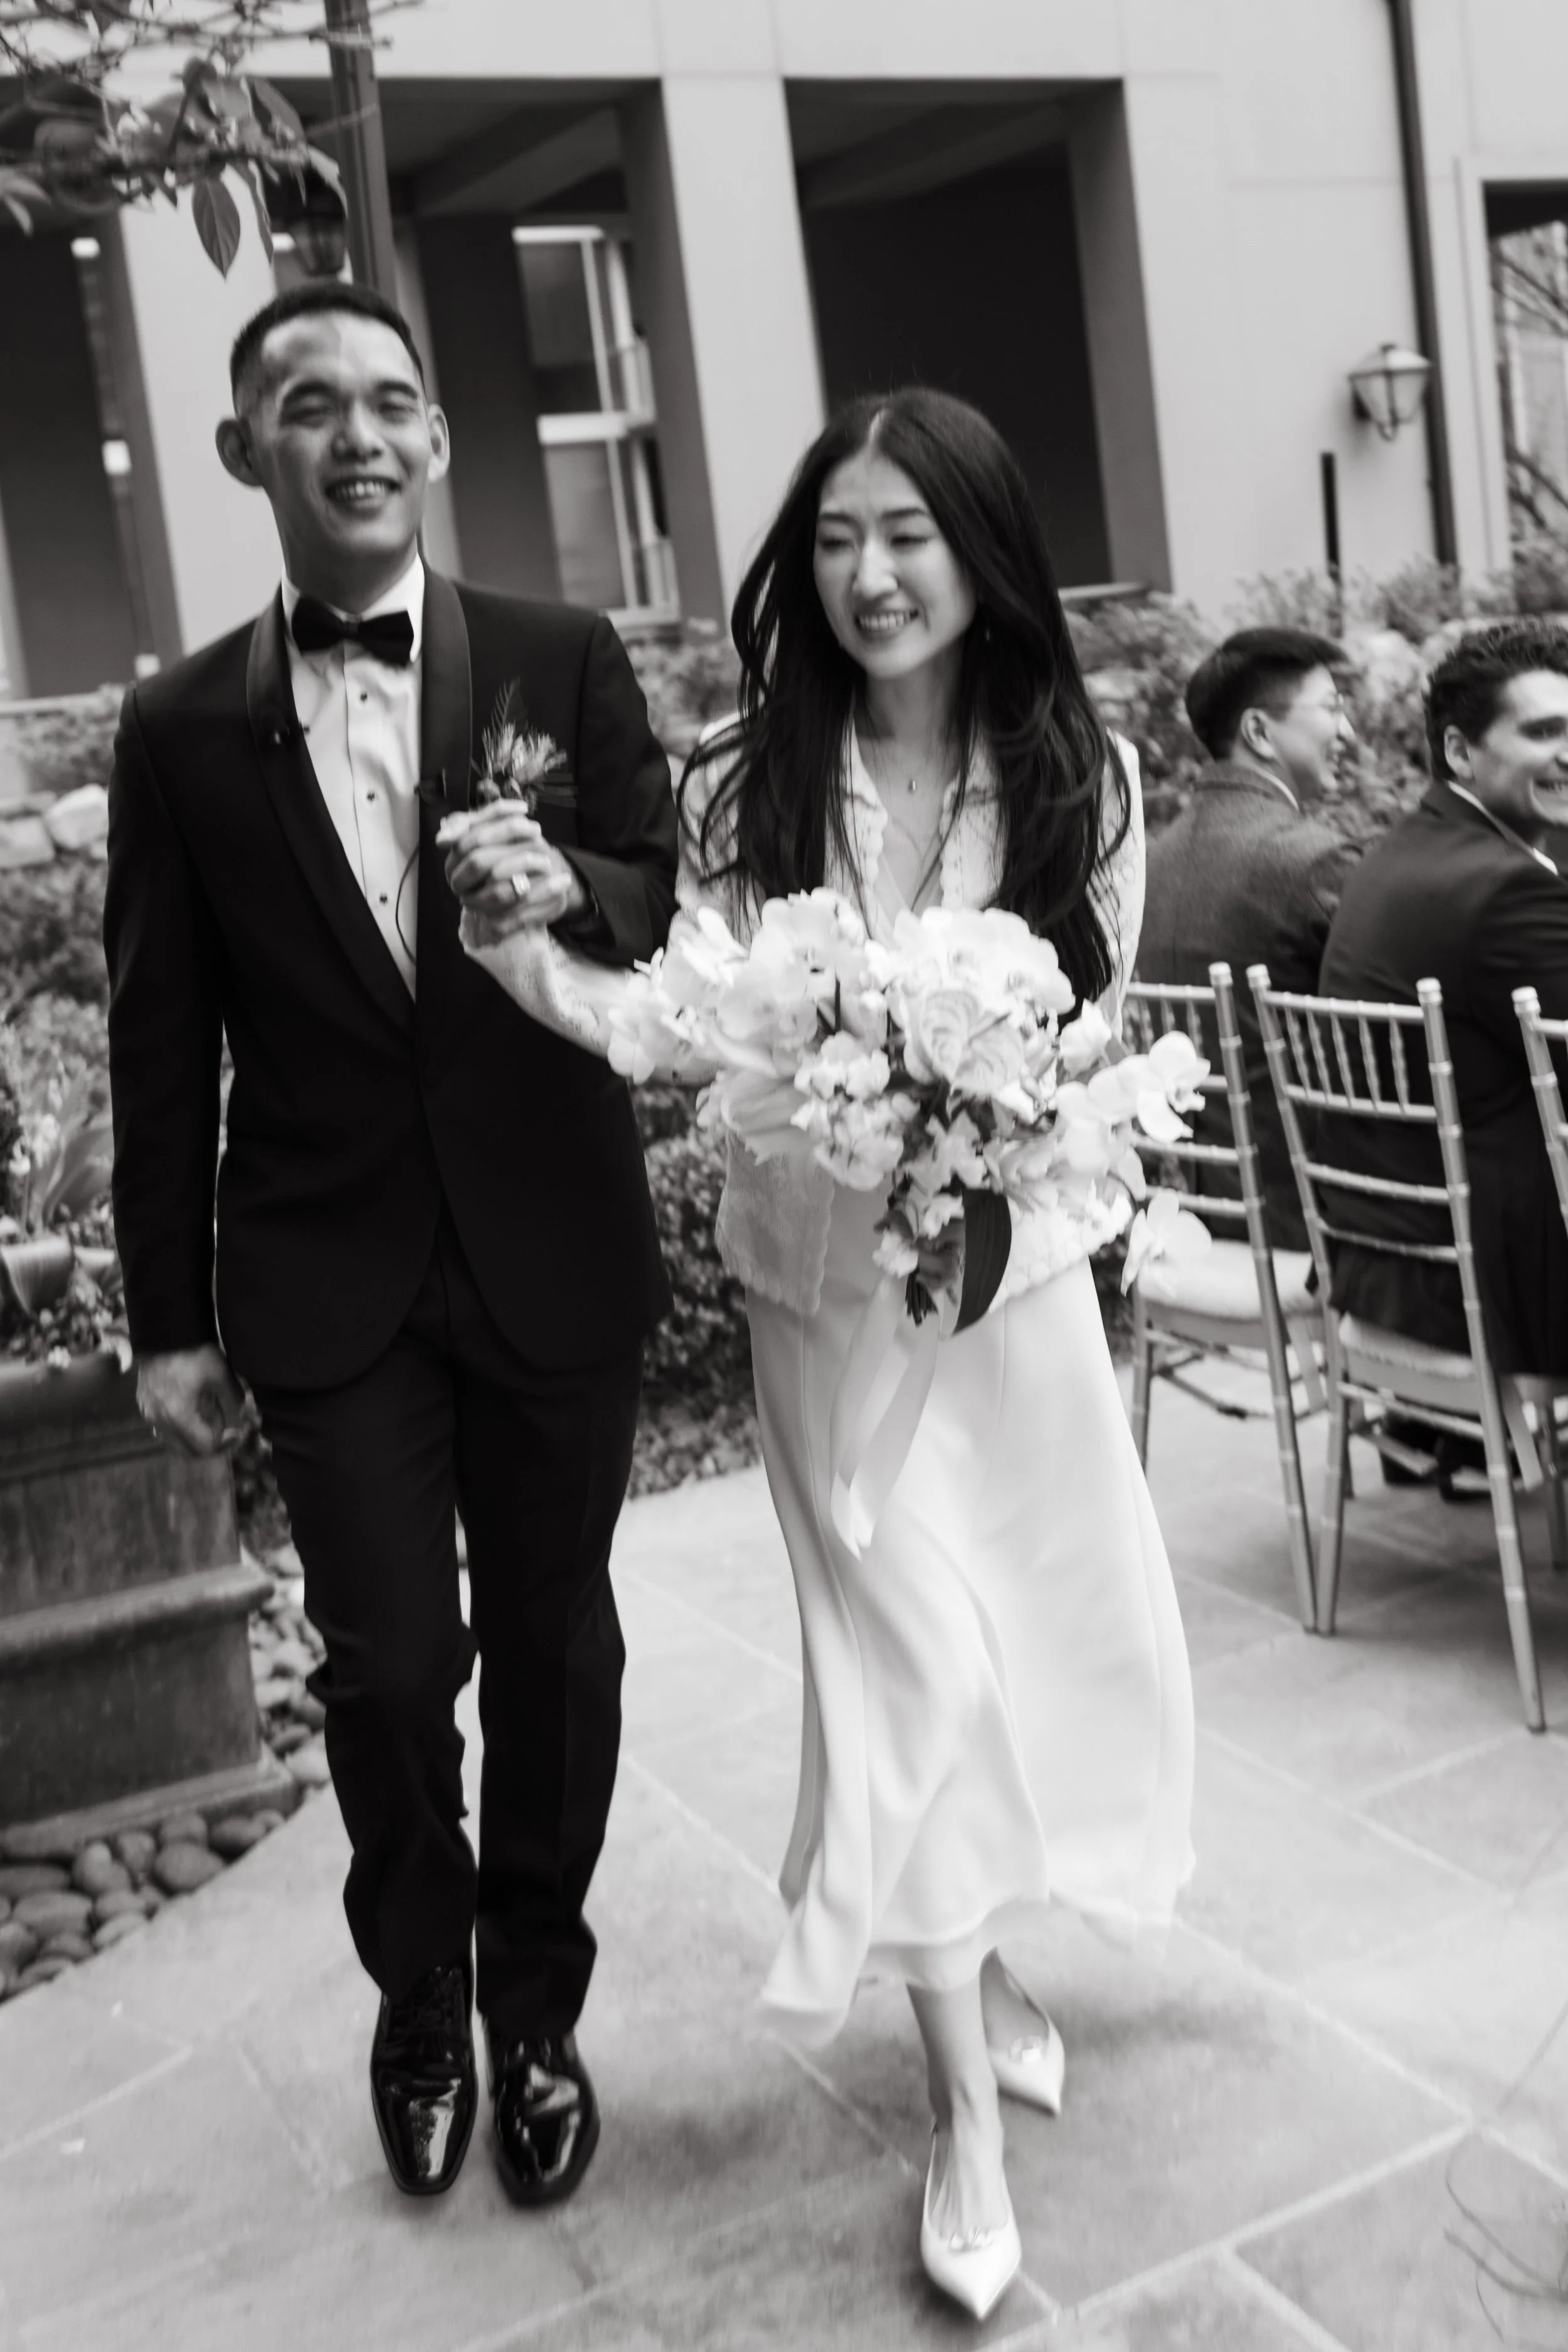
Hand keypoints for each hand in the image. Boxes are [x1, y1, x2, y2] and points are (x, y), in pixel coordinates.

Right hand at [136, 1344, 244, 1457]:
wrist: (165, 1330)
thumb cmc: (195, 1351)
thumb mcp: (222, 1375)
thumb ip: (234, 1401)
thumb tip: (241, 1419)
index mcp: (179, 1415)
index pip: (205, 1447)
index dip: (225, 1443)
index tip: (237, 1431)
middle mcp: (160, 1420)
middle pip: (188, 1451)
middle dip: (209, 1444)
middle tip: (225, 1429)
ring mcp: (148, 1414)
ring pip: (175, 1442)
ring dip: (194, 1436)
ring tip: (208, 1414)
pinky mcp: (144, 1405)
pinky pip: (164, 1428)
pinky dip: (180, 1426)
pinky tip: (192, 1408)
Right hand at [439, 804, 587, 934]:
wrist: (531, 888)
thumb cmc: (514, 854)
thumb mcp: (500, 832)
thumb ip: (488, 818)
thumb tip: (474, 817)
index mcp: (453, 862)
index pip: (469, 838)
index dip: (497, 822)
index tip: (524, 811)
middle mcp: (459, 885)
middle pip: (480, 861)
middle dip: (510, 843)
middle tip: (537, 832)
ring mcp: (476, 906)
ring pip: (499, 889)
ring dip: (526, 868)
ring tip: (549, 860)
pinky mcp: (498, 924)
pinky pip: (521, 912)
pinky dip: (545, 893)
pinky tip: (563, 881)